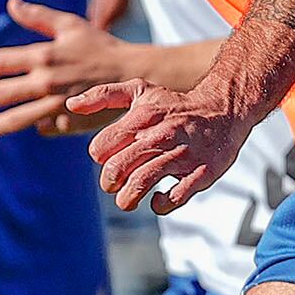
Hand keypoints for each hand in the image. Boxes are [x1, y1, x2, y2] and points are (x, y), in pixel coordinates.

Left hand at [0, 0, 135, 136]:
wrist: (134, 73)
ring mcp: (57, 105)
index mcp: (43, 55)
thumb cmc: (101, 46)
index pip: (1, 62)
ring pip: (18, 118)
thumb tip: (11, 4)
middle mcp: (46, 81)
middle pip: (3, 93)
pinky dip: (38, 126)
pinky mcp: (70, 122)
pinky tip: (33, 125)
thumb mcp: (70, 25)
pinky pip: (46, 127)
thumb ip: (38, 17)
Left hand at [74, 79, 249, 212]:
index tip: (109, 158)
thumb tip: (70, 105)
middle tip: (114, 183)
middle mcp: (161, 136)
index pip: (101, 148)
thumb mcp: (140, 90)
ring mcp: (182, 156)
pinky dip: (160, 204)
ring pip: (141, 184)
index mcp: (142, 118)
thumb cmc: (175, 104)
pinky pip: (175, 197)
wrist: (223, 109)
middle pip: (117, 169)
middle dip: (110, 182)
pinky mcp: (202, 173)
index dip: (101, 157)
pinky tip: (157, 200)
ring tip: (127, 198)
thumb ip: (104, 95)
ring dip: (127, 198)